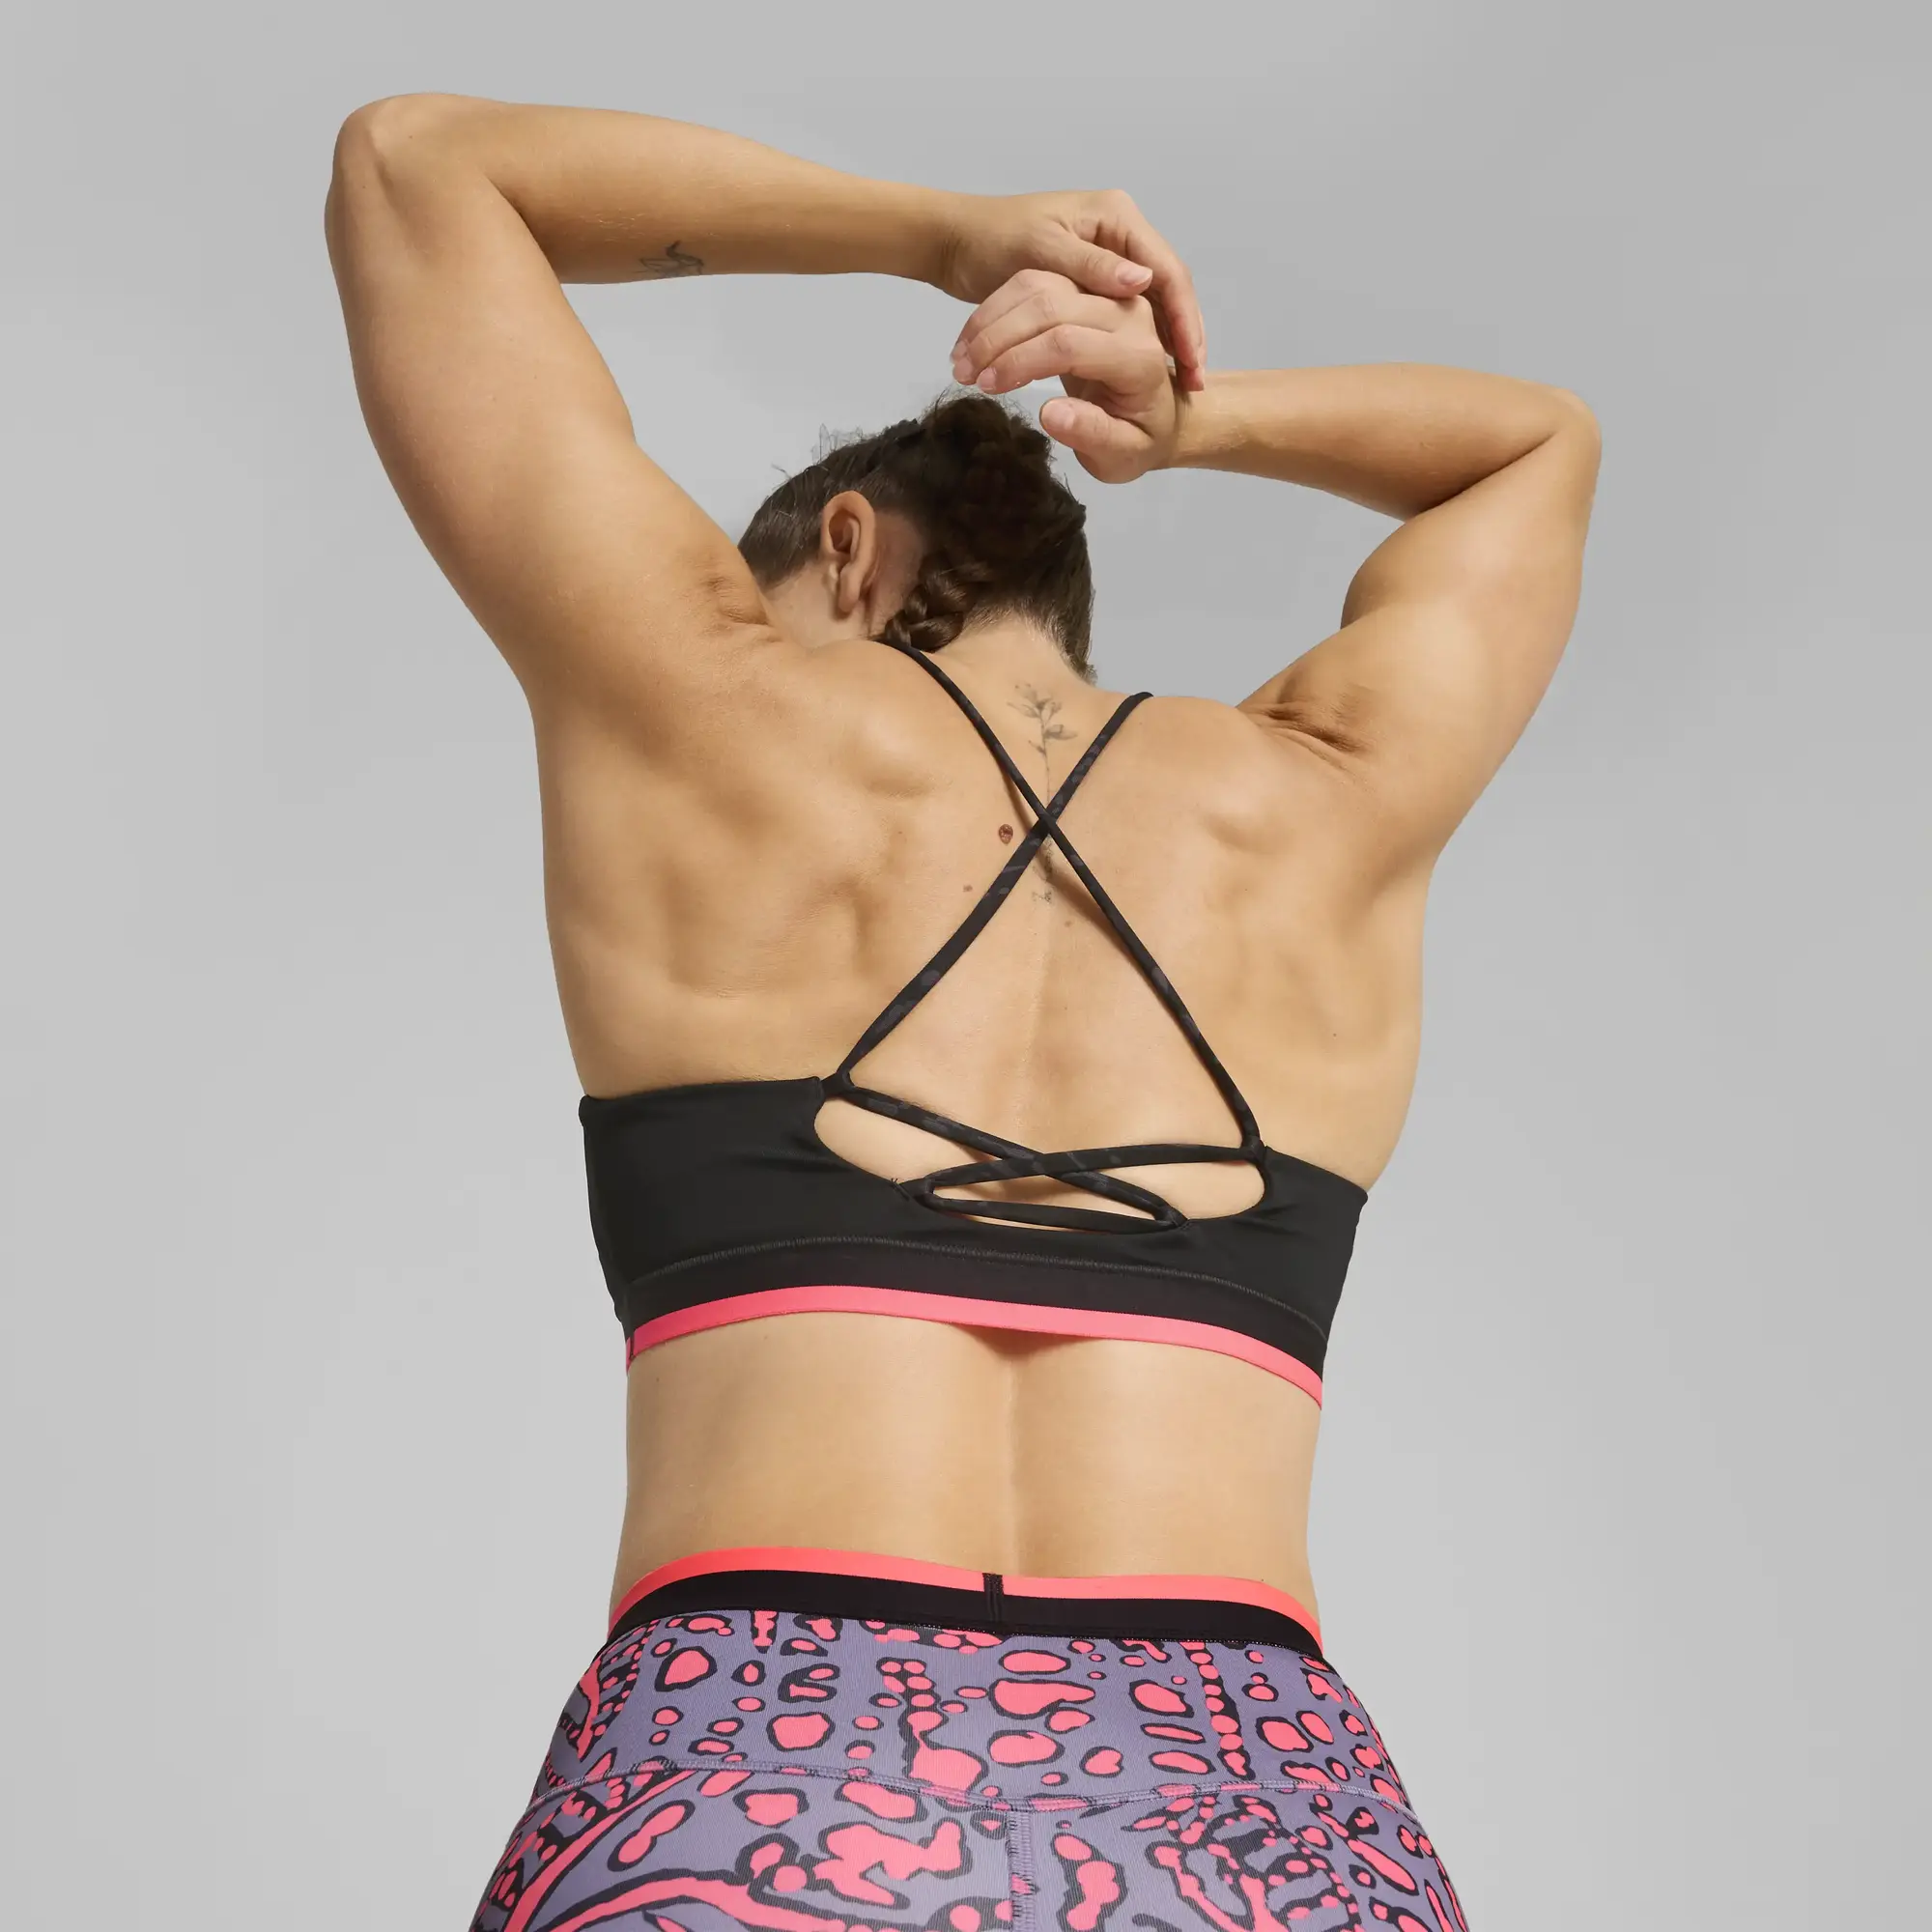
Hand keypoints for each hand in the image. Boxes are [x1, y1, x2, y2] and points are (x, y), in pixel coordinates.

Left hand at [934, 188, 1204, 392]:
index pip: (1168, 273)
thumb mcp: (1039, 248)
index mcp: (1117, 219)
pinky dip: (1132, 345)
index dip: (1185, 321)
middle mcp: (1119, 235)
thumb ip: (1090, 265)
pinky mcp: (1089, 285)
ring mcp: (1106, 260)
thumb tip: (1142, 280)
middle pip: (1166, 293)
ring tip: (1181, 385)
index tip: (1192, 365)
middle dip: (1182, 338)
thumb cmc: (990, 239)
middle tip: (1193, 386)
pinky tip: (1147, 375)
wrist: (955, 242)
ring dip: (1160, 345)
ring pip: (1147, 308)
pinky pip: (1119, 318)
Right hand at [950, 270, 1180, 484]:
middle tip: (961, 374)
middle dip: (998, 339)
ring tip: (959, 360)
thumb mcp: (1122, 456)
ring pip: (1038, 285)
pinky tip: (971, 341)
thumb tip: (1050, 414)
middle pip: (1051, 304)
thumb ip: (1092, 436)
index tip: (986, 387)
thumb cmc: (1139, 440)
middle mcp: (1128, 314)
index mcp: (1140, 356)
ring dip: (991, 320)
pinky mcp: (1086, 286)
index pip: (1070, 343)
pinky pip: (1034, 281)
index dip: (1021, 360)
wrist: (1158, 412)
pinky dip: (996, 309)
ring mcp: (1106, 294)